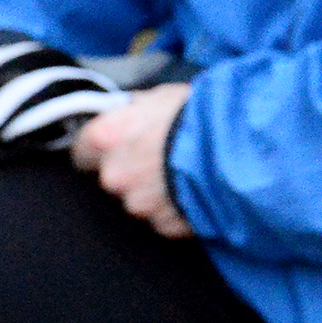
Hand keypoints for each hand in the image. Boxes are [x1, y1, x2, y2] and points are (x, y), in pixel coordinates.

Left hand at [71, 82, 193, 238]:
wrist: (240, 146)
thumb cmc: (200, 113)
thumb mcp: (161, 96)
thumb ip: (133, 112)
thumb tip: (127, 113)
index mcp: (106, 139)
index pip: (81, 152)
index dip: (101, 149)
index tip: (118, 146)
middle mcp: (114, 175)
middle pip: (112, 179)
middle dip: (132, 171)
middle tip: (160, 157)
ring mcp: (139, 205)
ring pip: (139, 201)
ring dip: (156, 192)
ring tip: (185, 174)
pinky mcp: (164, 225)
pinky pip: (164, 219)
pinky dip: (176, 209)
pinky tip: (196, 190)